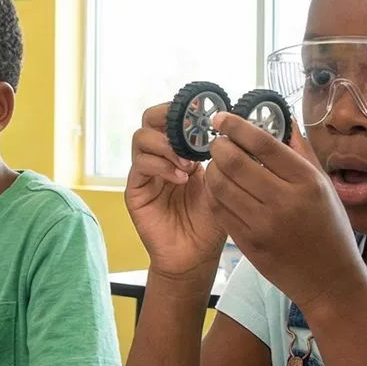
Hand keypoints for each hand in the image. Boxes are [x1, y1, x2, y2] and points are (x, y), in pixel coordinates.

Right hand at [124, 102, 225, 280]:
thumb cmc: (210, 222)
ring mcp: (146, 172)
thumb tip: (230, 129)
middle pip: (150, 119)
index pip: (173, 117)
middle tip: (188, 131)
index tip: (203, 114)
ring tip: (188, 164)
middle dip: (168, 118)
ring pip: (141, 138)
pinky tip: (181, 179)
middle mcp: (160, 157)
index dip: (183, 110)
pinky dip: (161, 166)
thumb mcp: (223, 184)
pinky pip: (140, 166)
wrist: (196, 256)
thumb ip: (222, 158)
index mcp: (181, 151)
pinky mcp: (136, 190)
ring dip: (166, 145)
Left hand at [202, 111, 363, 306]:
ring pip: (220, 186)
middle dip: (218, 146)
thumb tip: (284, 118)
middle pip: (234, 162)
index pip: (263, 143)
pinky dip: (215, 195)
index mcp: (307, 182)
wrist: (331, 281)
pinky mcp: (249, 245)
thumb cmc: (330, 228)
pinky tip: (221, 189)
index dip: (236, 126)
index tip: (221, 117)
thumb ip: (302, 152)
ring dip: (213, 170)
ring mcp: (264, 225)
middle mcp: (284, 202)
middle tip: (216, 142)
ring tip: (217, 165)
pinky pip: (220, 211)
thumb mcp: (325, 186)